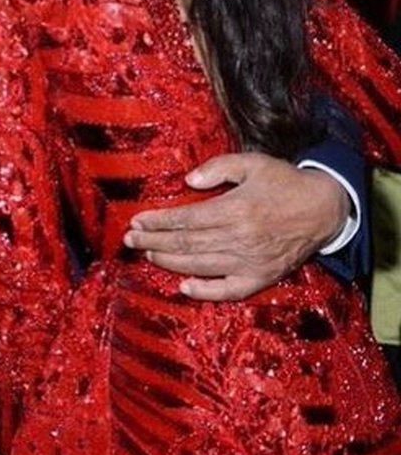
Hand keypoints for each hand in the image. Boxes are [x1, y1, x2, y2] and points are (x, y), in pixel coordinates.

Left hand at [123, 152, 348, 300]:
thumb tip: (188, 181)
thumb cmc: (284, 182)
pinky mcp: (262, 277)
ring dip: (170, 262)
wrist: (325, 208)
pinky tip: (185, 288)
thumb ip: (218, 168)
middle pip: (186, 243)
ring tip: (148, 255)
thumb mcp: (252, 163)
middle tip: (129, 240)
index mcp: (235, 209)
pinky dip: (206, 292)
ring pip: (201, 265)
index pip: (185, 219)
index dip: (157, 222)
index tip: (136, 221)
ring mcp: (251, 261)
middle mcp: (240, 238)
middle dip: (153, 241)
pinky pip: (230, 290)